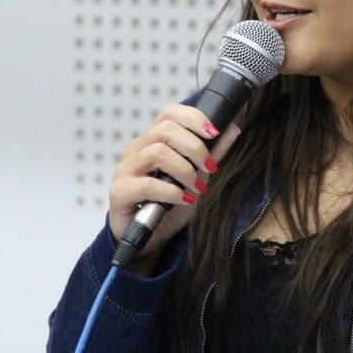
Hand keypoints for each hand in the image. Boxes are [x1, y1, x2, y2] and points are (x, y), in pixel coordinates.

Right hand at [108, 103, 241, 273]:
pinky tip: (184, 200)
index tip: (215, 132)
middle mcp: (136, 150)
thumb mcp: (196, 177)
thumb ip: (211, 154)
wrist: (150, 239)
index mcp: (152, 141)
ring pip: (157, 153)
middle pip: (165, 129)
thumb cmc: (169, 205)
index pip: (170, 113)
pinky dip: (172, 192)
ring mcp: (125, 169)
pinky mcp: (119, 191)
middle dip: (195, 148)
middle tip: (211, 169)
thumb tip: (232, 128)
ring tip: (197, 189)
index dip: (194, 118)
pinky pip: (148, 184)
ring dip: (185, 171)